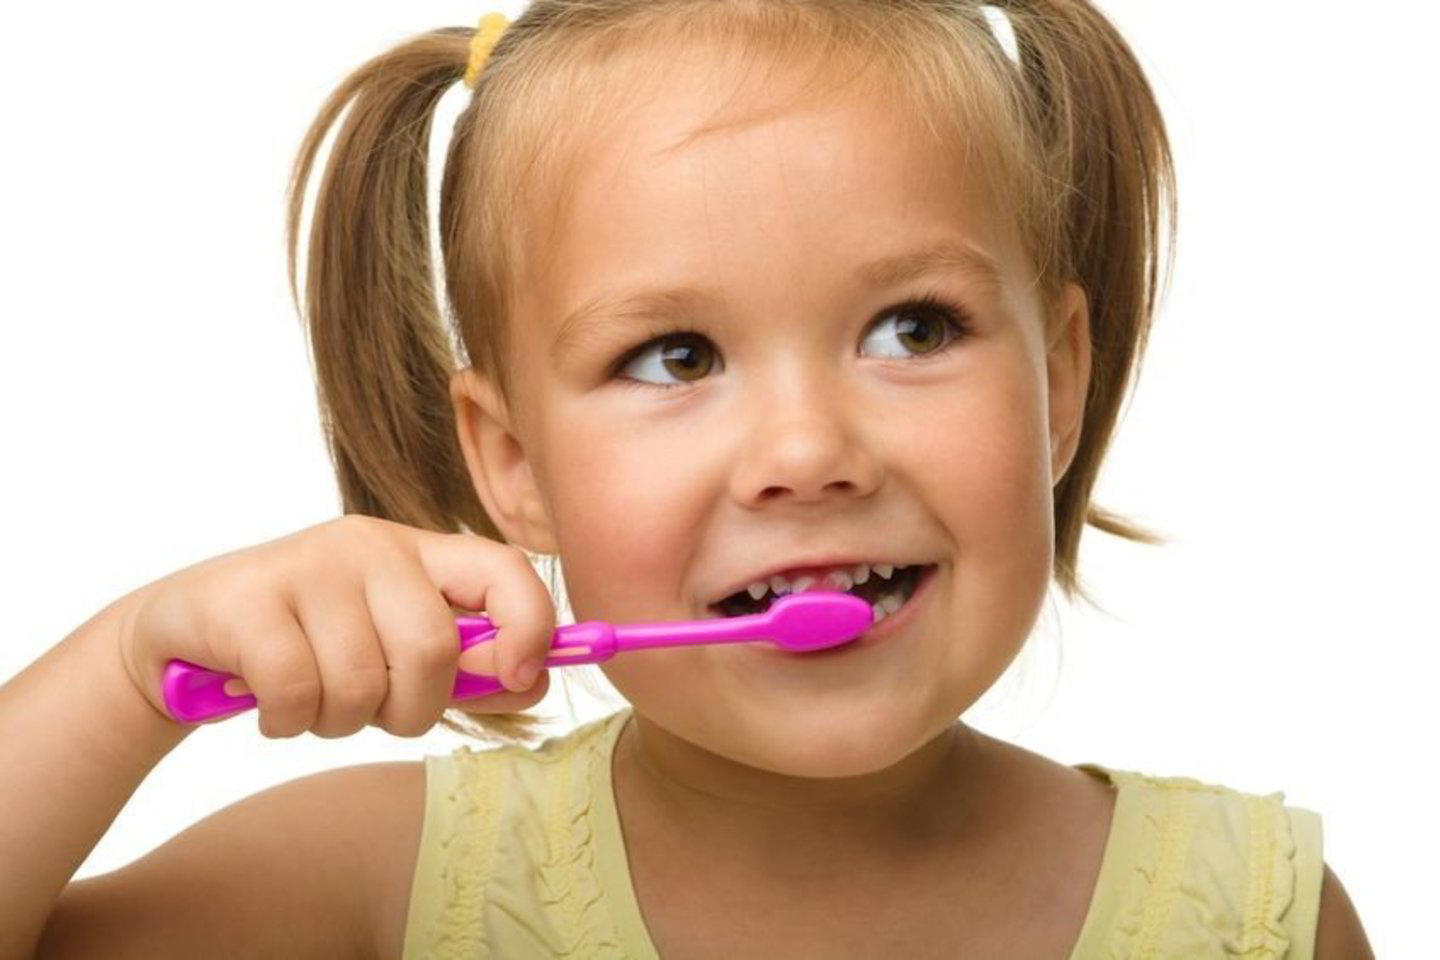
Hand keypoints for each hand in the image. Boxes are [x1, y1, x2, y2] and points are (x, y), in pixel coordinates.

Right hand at [112, 516, 553, 736]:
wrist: (182, 637)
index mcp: (418, 553)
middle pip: (431, 649)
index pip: (505, 569)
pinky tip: (266, 701)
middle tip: (372, 712)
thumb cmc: (309, 648)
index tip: (522, 677)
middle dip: (409, 710)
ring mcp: (306, 565)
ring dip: (338, 721)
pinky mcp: (247, 599)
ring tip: (310, 699)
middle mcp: (368, 545)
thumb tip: (534, 681)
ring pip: (362, 684)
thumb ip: (467, 666)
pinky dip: (287, 722)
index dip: (531, 626)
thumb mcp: (393, 650)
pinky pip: (297, 695)